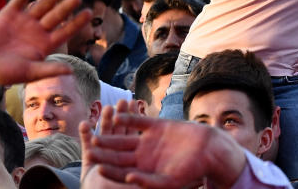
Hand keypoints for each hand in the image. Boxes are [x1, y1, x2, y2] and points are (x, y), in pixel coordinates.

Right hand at [0, 0, 91, 87]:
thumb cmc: (6, 74)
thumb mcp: (30, 73)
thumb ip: (49, 69)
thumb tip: (71, 71)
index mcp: (45, 44)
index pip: (65, 31)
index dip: (77, 22)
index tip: (89, 13)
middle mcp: (37, 30)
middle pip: (56, 15)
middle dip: (66, 6)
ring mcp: (24, 20)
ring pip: (41, 5)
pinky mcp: (9, 14)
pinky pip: (19, 1)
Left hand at [84, 100, 247, 188]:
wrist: (207, 150)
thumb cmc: (190, 171)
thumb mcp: (168, 182)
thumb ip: (148, 181)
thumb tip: (129, 177)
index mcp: (143, 170)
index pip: (121, 170)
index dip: (109, 168)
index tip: (96, 166)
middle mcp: (142, 155)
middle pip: (118, 153)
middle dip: (104, 151)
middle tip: (89, 148)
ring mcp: (147, 139)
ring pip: (124, 135)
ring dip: (111, 134)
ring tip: (97, 132)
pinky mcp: (154, 125)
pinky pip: (138, 121)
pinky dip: (128, 117)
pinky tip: (117, 116)